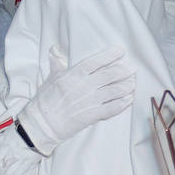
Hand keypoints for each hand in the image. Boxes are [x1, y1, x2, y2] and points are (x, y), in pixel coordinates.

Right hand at [17, 45, 134, 155]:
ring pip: (116, 90)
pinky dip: (124, 103)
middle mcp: (84, 86)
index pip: (96, 61)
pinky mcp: (93, 115)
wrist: (42, 124)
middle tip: (131, 69)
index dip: (110, 55)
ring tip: (132, 83)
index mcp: (73, 75)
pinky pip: (114, 107)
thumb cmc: (45, 101)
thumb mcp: (50, 79)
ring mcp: (90, 101)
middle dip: (125, 70)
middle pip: (111, 74)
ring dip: (127, 86)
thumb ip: (57, 64)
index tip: (120, 51)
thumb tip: (55, 50)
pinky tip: (128, 99)